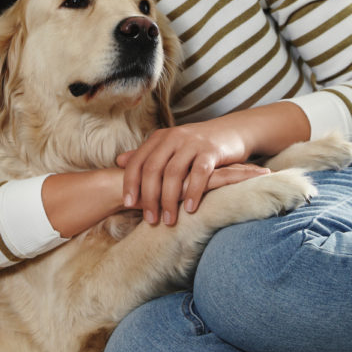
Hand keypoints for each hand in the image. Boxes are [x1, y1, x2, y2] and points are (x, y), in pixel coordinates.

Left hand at [116, 121, 267, 225]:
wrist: (232, 131)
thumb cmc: (197, 145)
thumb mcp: (169, 146)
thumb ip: (146, 154)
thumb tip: (119, 161)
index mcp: (159, 138)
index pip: (137, 162)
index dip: (130, 183)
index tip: (128, 205)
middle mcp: (173, 138)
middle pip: (153, 169)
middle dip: (149, 197)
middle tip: (150, 219)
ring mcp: (192, 143)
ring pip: (174, 173)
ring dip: (169, 199)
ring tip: (168, 220)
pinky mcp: (211, 151)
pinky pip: (199, 173)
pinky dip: (193, 192)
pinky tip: (190, 209)